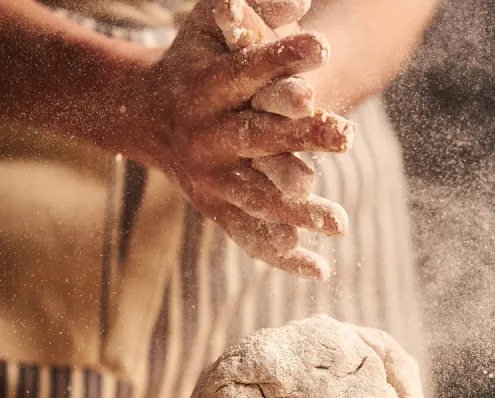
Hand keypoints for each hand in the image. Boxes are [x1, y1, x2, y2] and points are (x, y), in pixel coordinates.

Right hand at [128, 0, 352, 279]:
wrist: (144, 115)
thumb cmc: (191, 61)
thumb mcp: (210, 27)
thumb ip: (254, 11)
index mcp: (203, 87)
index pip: (246, 70)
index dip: (282, 56)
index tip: (323, 45)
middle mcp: (203, 136)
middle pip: (255, 136)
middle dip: (301, 136)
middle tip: (346, 136)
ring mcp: (207, 179)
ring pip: (255, 197)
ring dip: (296, 211)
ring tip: (339, 224)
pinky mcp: (214, 208)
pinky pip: (249, 235)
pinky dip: (282, 253)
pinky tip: (319, 269)